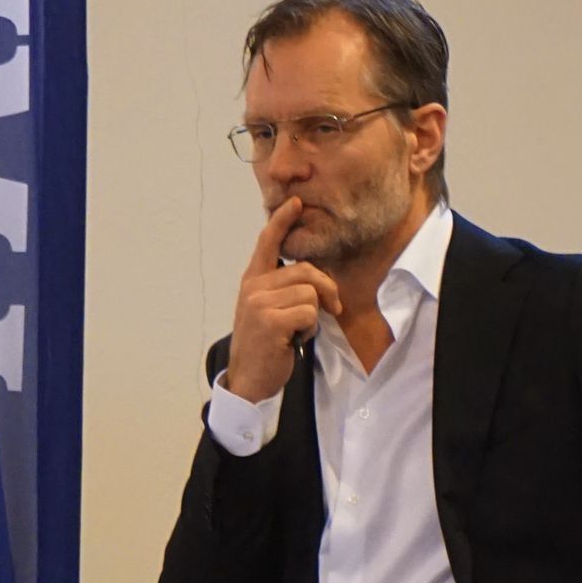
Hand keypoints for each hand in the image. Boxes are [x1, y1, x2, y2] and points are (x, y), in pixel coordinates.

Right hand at [223, 200, 342, 403]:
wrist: (248, 380)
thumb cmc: (264, 345)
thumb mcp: (267, 311)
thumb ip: (282, 289)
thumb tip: (316, 279)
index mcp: (252, 281)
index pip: (267, 243)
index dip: (283, 221)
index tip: (296, 202)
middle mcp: (253, 287)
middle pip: (306, 271)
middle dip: (326, 289)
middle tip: (333, 308)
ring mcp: (259, 303)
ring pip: (310, 294)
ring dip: (314, 316)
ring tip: (298, 330)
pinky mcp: (270, 321)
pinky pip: (309, 313)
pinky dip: (310, 329)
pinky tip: (295, 339)